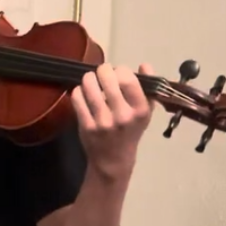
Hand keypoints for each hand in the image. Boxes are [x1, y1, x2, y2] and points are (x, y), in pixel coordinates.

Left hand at [70, 63, 155, 179]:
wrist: (113, 160)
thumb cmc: (131, 131)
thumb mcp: (145, 113)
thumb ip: (148, 88)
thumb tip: (145, 65)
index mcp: (140, 110)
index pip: (128, 79)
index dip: (121, 70)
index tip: (118, 73)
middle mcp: (123, 116)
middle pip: (107, 78)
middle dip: (103, 70)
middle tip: (102, 73)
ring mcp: (103, 122)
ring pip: (89, 85)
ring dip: (88, 78)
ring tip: (91, 81)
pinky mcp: (86, 126)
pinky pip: (77, 98)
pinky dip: (78, 91)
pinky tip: (83, 93)